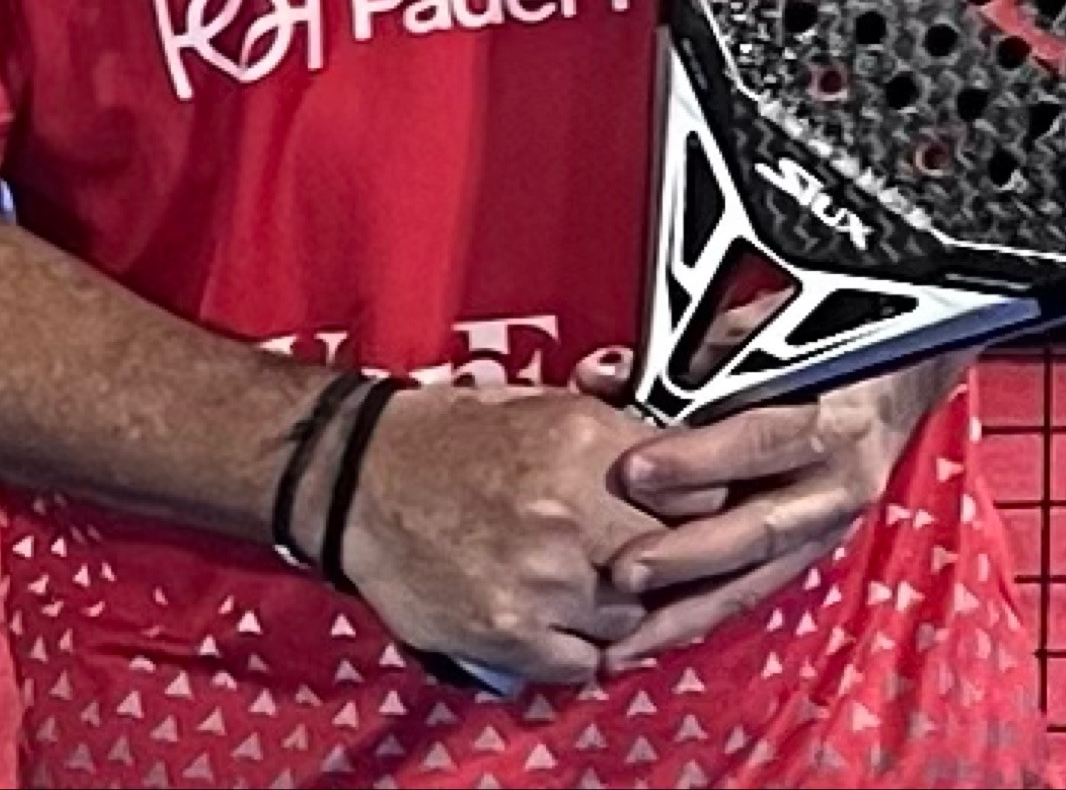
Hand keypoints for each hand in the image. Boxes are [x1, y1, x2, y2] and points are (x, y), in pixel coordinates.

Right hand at [338, 384, 721, 684]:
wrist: (363, 477)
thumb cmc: (452, 435)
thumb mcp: (545, 404)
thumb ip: (614, 429)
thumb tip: (677, 448)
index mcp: (590, 443)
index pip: (701, 492)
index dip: (702, 507)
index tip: (693, 515)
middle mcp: (577, 511)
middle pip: (673, 561)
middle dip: (664, 563)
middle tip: (642, 559)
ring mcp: (547, 579)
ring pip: (630, 618)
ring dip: (619, 609)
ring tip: (588, 586)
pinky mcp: (512, 633)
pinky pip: (581, 662)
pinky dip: (576, 649)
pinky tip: (557, 621)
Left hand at [584, 354, 967, 665]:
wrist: (900, 376)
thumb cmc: (826, 341)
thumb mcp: (764, 327)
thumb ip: (688, 353)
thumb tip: (604, 377)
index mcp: (835, 415)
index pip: (763, 439)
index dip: (697, 458)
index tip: (633, 469)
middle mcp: (840, 481)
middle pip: (759, 529)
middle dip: (685, 555)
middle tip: (623, 572)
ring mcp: (830, 525)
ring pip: (757, 579)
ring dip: (688, 611)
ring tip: (626, 640)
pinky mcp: (814, 552)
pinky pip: (756, 591)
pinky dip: (703, 616)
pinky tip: (654, 639)